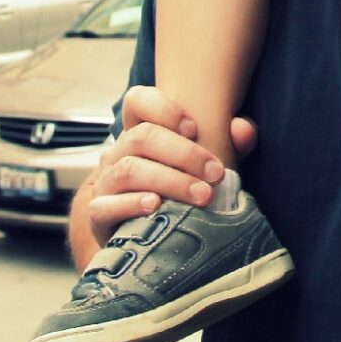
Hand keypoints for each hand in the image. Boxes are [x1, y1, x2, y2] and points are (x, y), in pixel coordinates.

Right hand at [86, 88, 256, 244]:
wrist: (141, 240)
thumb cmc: (178, 194)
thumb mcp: (204, 167)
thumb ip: (227, 145)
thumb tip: (242, 129)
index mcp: (139, 134)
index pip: (137, 101)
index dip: (163, 108)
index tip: (194, 128)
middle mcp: (117, 153)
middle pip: (141, 137)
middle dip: (183, 154)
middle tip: (216, 174)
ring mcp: (105, 183)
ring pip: (128, 170)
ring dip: (169, 180)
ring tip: (201, 195)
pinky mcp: (97, 214)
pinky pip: (105, 205)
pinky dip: (131, 203)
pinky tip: (156, 206)